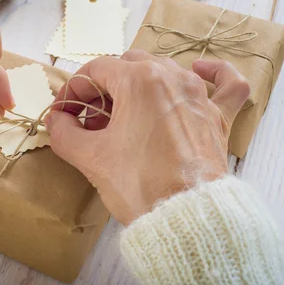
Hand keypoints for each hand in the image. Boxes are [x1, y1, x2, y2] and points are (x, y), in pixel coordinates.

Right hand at [44, 49, 249, 224]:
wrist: (188, 218)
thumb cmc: (140, 184)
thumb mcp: (91, 158)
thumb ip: (64, 133)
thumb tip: (57, 121)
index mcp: (139, 80)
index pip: (95, 71)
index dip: (73, 90)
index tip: (63, 112)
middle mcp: (171, 77)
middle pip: (126, 67)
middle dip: (101, 89)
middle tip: (87, 120)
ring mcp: (199, 94)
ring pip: (164, 70)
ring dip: (137, 85)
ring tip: (122, 113)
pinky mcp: (217, 116)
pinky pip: (226, 84)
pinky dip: (216, 72)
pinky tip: (202, 68)